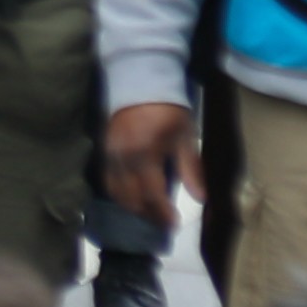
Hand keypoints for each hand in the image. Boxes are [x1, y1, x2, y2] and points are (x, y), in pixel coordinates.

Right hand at [100, 100, 195, 219]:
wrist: (140, 82)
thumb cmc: (168, 110)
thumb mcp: (185, 136)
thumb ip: (190, 168)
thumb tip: (201, 198)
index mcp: (145, 155)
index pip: (151, 195)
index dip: (162, 214)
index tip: (173, 224)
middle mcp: (124, 159)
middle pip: (132, 198)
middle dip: (148, 214)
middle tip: (163, 222)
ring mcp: (111, 155)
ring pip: (117, 193)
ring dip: (133, 207)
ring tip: (149, 212)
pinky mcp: (104, 151)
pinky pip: (108, 180)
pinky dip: (119, 194)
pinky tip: (131, 197)